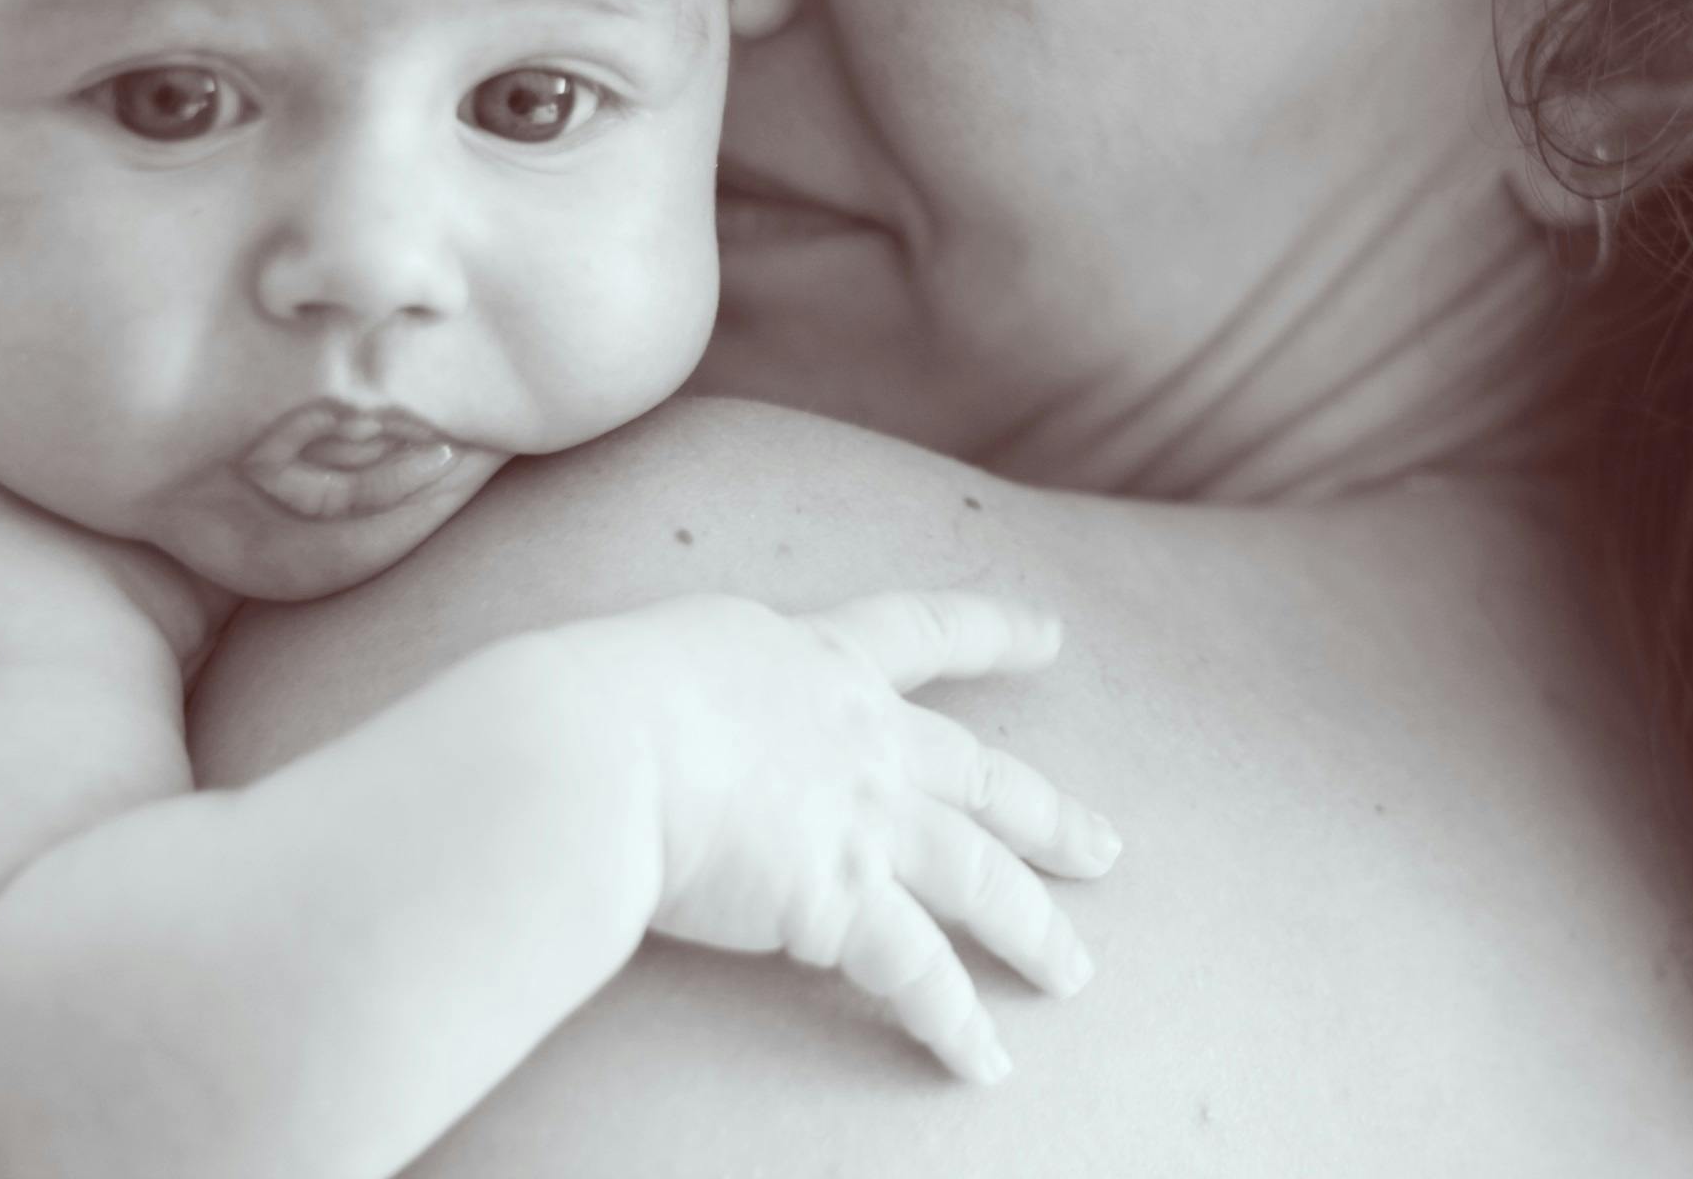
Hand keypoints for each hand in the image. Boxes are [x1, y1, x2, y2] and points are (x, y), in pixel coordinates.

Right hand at [579, 591, 1120, 1084]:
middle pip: (981, 777)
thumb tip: (656, 715)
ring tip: (1072, 975)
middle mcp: (861, 734)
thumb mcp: (658, 661)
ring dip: (1032, 930)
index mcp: (812, 661)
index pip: (921, 630)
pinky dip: (956, 1023)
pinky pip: (922, 974)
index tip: (1051, 636)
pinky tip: (985, 1063)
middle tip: (1106, 852)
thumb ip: (692, 687)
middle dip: (1049, 817)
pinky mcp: (844, 901)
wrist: (591, 749)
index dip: (993, 633)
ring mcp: (863, 816)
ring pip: (979, 878)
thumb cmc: (587, 700)